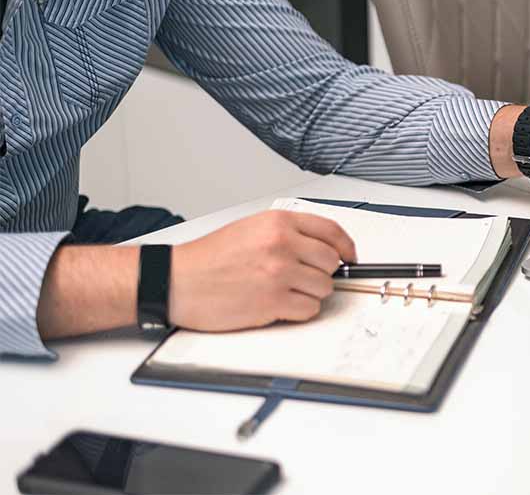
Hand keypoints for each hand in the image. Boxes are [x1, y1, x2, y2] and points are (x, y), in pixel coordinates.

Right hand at [169, 211, 356, 330]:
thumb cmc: (209, 257)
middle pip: (332, 263)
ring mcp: (279, 274)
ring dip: (310, 293)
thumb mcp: (251, 228)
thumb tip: (323, 247)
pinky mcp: (272, 302)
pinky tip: (279, 305)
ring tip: (284, 291)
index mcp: (278, 223)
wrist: (176, 280)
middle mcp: (282, 245)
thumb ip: (288, 233)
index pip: (332, 231)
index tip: (349, 257)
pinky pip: (309, 309)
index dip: (346, 247)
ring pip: (324, 288)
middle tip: (304, 278)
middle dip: (322, 273)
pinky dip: (299, 311)